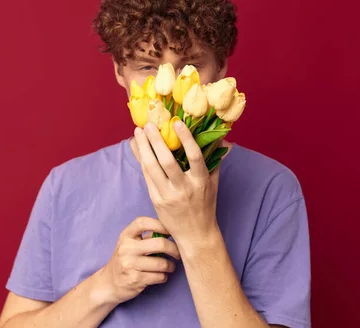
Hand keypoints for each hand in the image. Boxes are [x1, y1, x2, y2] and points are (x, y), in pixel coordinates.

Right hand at [98, 216, 180, 304]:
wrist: (108, 284)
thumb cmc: (125, 261)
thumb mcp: (130, 245)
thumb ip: (147, 237)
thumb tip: (172, 231)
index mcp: (126, 236)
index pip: (143, 223)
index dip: (160, 224)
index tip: (171, 231)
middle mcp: (126, 248)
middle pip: (159, 243)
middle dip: (174, 249)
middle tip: (178, 253)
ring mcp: (129, 264)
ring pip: (162, 263)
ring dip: (170, 266)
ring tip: (170, 267)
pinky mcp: (135, 280)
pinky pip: (159, 276)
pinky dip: (164, 277)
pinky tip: (161, 276)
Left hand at [134, 121, 220, 248]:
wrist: (195, 235)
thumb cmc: (205, 205)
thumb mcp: (213, 182)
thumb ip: (215, 159)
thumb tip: (222, 137)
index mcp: (200, 182)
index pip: (194, 157)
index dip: (186, 139)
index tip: (177, 123)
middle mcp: (184, 188)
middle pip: (167, 161)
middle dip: (156, 141)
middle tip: (149, 124)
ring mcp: (167, 195)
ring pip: (152, 168)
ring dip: (143, 148)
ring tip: (138, 132)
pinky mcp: (156, 200)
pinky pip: (146, 176)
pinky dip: (140, 160)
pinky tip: (137, 148)